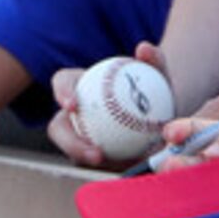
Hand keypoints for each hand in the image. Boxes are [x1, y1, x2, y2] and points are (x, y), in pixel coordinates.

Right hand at [47, 41, 170, 167]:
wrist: (159, 111)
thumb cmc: (152, 86)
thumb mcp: (157, 74)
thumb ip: (153, 60)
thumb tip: (144, 48)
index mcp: (78, 85)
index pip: (62, 82)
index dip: (62, 93)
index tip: (72, 105)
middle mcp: (71, 114)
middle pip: (58, 129)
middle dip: (70, 143)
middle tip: (96, 152)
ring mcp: (78, 137)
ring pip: (75, 153)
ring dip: (92, 163)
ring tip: (115, 168)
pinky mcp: (91, 157)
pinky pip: (99, 165)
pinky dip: (115, 166)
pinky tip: (134, 168)